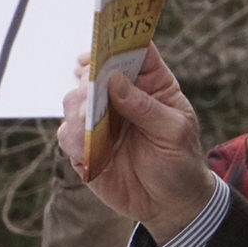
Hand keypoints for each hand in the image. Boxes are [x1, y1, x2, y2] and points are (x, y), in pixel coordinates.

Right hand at [58, 43, 213, 239]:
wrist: (170, 205)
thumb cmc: (181, 163)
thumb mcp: (174, 133)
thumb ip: (146, 107)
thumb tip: (114, 81)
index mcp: (151, 85)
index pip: (133, 52)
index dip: (117, 42)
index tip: (103, 42)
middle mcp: (121, 97)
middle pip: (94, 72)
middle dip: (89, 80)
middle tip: (90, 92)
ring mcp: (101, 120)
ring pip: (73, 100)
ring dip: (77, 110)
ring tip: (88, 124)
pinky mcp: (85, 146)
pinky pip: (66, 134)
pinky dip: (72, 138)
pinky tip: (86, 151)